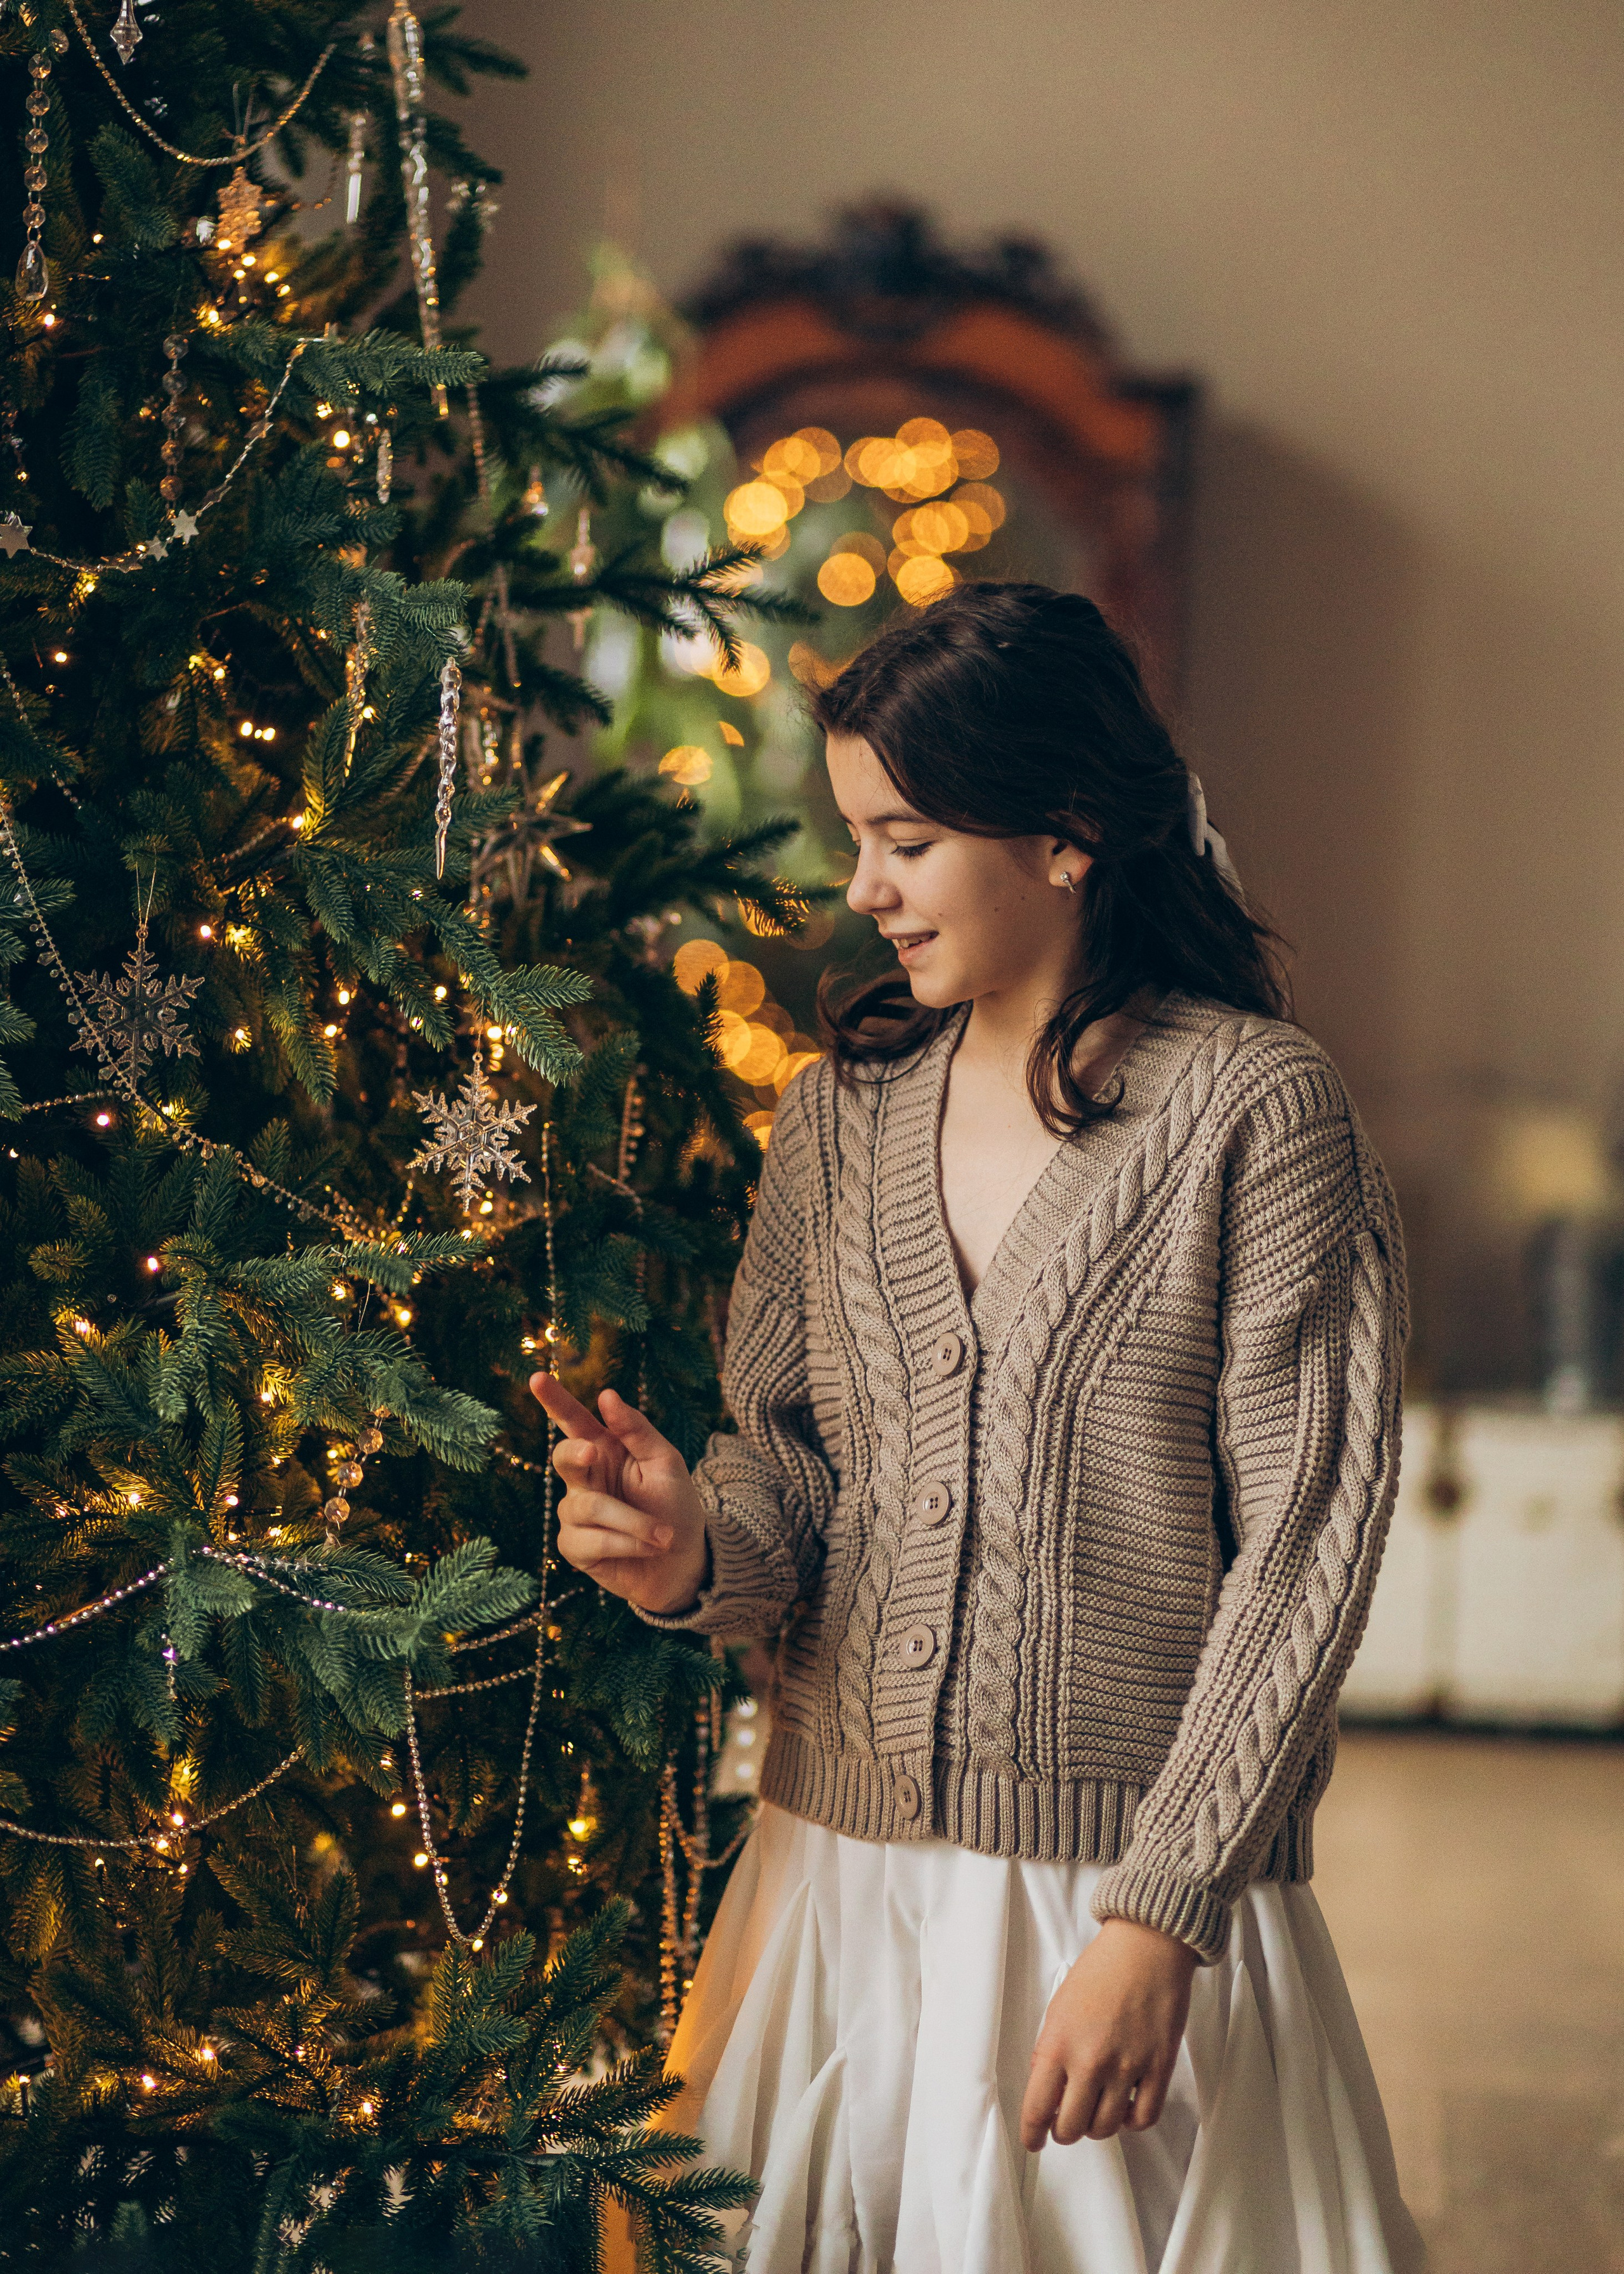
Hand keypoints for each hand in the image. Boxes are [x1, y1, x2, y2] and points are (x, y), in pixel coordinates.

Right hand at [528, 1374, 708, 1616]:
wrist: (684, 1559)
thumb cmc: (674, 1506)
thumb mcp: (665, 1462)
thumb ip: (637, 1429)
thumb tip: (606, 1395)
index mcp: (605, 1449)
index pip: (574, 1420)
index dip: (554, 1400)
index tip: (537, 1377)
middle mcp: (585, 1478)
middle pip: (563, 1456)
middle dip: (576, 1452)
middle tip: (594, 1451)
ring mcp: (576, 1513)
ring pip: (587, 1507)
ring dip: (632, 1521)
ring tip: (662, 1534)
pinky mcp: (575, 1547)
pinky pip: (590, 1540)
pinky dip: (625, 1543)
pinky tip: (646, 1548)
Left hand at [1020, 1919, 1196, 2148]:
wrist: (1146, 1947)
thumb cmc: (1101, 1969)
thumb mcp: (1058, 2006)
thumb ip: (1049, 2049)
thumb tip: (1046, 2088)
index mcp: (1058, 2043)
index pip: (1037, 2108)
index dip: (1032, 2134)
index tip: (1033, 2142)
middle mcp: (1090, 2061)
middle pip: (1071, 2128)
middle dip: (1064, 2131)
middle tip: (1066, 2122)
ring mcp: (1127, 2067)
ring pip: (1106, 2128)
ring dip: (1097, 2126)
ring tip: (1097, 2109)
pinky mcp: (1159, 2068)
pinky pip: (1144, 2118)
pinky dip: (1131, 2121)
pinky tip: (1125, 2106)